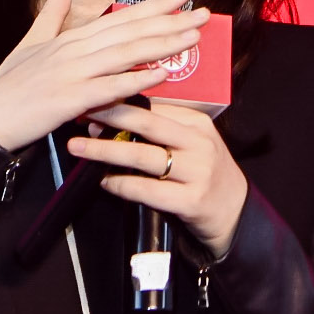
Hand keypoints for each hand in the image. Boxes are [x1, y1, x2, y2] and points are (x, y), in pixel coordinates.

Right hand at [0, 0, 207, 153]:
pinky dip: (137, 79)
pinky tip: (162, 74)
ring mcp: (73, 72)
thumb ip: (53, 12)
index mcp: (71, 38)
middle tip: (203, 12)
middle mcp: (75, 50)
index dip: (154, 6)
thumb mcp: (31, 41)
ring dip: (162, 44)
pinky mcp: (70, 99)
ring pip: (126, 54)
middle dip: (170, 20)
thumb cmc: (10, 84)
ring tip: (193, 37)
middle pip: (131, 31)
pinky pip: (110, 88)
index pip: (121, 17)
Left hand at [69, 103, 246, 258]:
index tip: (92, 100)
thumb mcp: (191, 144)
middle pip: (147, 123)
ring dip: (105, 150)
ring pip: (143, 156)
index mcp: (198, 123)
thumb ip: (161, 131)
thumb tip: (110, 122)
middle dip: (109, 116)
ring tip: (78, 147)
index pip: (154, 105)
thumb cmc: (204, 175)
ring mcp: (197, 172)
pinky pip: (147, 190)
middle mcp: (199, 143)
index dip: (120, 101)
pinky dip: (121, 184)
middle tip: (80, 114)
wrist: (235, 213)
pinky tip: (104, 181)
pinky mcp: (192, 200)